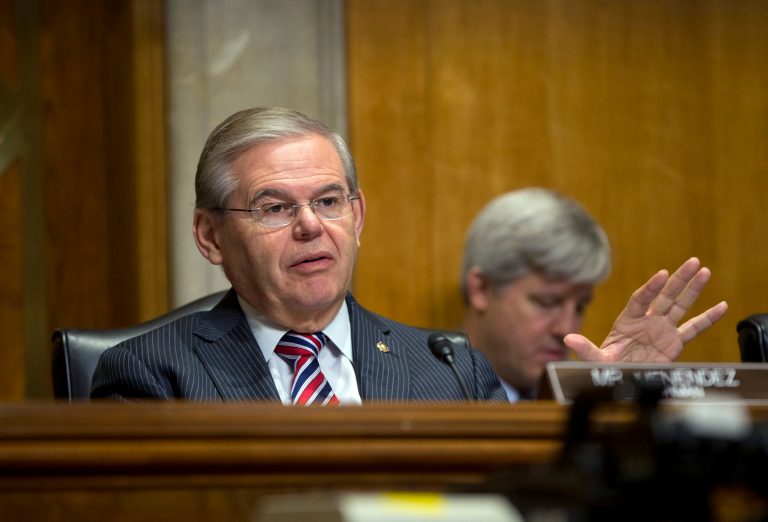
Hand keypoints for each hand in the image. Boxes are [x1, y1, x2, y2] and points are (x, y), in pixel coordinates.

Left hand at [564, 257, 727, 362]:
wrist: (621, 379)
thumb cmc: (608, 367)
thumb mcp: (596, 359)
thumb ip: (585, 348)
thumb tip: (568, 338)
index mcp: (627, 320)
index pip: (641, 299)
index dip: (651, 287)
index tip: (662, 275)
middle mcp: (647, 320)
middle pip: (665, 296)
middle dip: (678, 279)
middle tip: (693, 262)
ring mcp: (662, 329)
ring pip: (680, 306)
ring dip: (693, 290)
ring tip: (705, 271)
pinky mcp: (674, 342)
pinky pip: (693, 328)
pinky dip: (707, 318)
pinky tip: (721, 306)